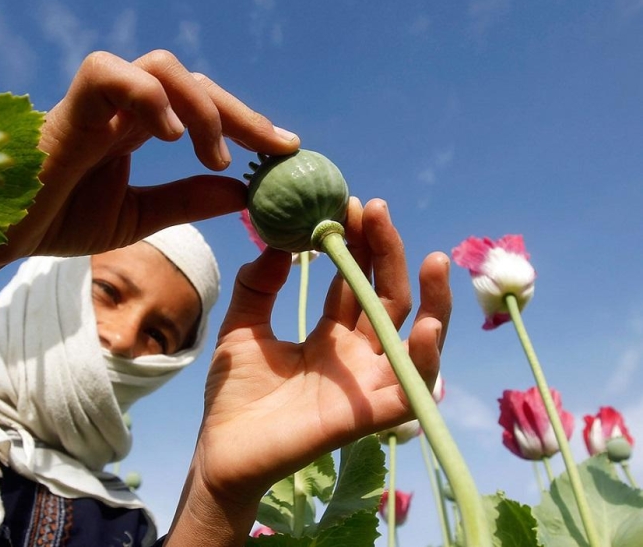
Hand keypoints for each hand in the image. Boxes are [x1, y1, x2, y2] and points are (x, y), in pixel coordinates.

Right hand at [0, 50, 299, 326]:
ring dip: (201, 109)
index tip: (284, 149)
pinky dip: (148, 98)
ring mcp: (95, 101)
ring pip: (161, 67)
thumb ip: (187, 201)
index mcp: (136, 127)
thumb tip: (241, 193)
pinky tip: (172, 139)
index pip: (201, 107)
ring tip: (213, 157)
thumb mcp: (140, 216)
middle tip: (277, 147)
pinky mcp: (68, 106)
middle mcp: (121, 106)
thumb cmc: (56, 221)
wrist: (1, 234)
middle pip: (193, 81)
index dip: (245, 123)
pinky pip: (110, 73)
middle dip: (240, 113)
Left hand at [165, 198, 450, 545]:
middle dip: (388, 254)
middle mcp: (355, 357)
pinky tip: (424, 326)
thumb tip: (275, 239)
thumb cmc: (234, 395)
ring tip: (435, 260)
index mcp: (329, 337)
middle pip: (387, 299)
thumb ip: (258, 285)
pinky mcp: (368, 416)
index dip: (359, 245)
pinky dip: (423, 360)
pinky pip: (409, 389)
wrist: (221, 451)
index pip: (356, 283)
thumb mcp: (243, 327)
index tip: (352, 204)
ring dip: (431, 302)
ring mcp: (365, 385)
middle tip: (378, 210)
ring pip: (415, 341)